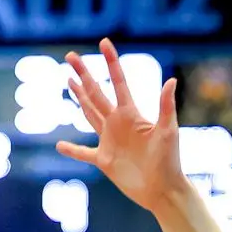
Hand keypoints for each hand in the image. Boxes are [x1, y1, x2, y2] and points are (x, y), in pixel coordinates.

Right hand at [57, 37, 183, 212]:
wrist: (163, 190)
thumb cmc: (170, 160)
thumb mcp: (168, 131)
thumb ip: (165, 106)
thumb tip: (171, 80)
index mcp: (131, 113)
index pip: (118, 82)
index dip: (111, 62)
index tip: (103, 42)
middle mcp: (118, 123)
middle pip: (96, 93)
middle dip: (83, 74)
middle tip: (70, 56)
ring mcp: (110, 140)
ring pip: (89, 114)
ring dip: (79, 98)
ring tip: (69, 81)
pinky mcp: (104, 161)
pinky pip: (84, 154)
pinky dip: (72, 151)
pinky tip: (59, 146)